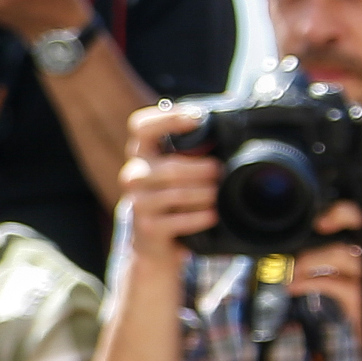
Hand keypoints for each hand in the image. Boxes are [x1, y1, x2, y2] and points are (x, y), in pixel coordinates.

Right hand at [121, 102, 219, 267]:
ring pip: (178, 194)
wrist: (153, 242)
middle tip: (220, 172)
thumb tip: (228, 129)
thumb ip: (191, 150)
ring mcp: (137, 203)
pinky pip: (179, 220)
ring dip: (205, 195)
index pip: (141, 126)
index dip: (168, 118)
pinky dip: (201, 217)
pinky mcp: (147, 228)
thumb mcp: (175, 171)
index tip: (197, 119)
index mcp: (140, 154)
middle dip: (203, 170)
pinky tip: (212, 215)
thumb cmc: (173, 198)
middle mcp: (133, 175)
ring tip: (218, 195)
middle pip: (171, 168)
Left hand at [291, 198, 361, 360]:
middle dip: (341, 212)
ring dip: (309, 258)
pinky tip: (292, 286)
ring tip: (290, 267)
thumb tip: (303, 240)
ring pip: (342, 253)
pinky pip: (330, 285)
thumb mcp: (361, 273)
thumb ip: (338, 254)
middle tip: (318, 220)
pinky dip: (306, 283)